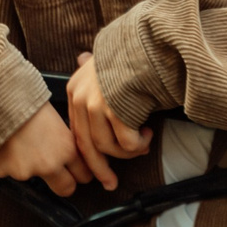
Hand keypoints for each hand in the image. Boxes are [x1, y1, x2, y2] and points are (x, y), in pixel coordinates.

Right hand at [0, 105, 92, 197]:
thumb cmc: (24, 99)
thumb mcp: (54, 118)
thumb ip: (62, 140)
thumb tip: (66, 150)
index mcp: (66, 149)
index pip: (84, 175)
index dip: (80, 172)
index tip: (76, 170)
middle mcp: (49, 164)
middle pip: (66, 189)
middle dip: (62, 182)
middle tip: (55, 170)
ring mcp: (25, 172)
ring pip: (32, 177)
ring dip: (27, 166)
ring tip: (18, 142)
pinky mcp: (3, 172)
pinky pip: (6, 171)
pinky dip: (5, 162)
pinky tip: (3, 143)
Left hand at [66, 54, 151, 191]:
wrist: (150, 43)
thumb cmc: (133, 54)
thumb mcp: (105, 61)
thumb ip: (93, 69)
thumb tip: (82, 58)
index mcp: (76, 89)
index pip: (76, 130)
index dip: (87, 152)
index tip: (96, 168)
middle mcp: (80, 98)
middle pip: (86, 145)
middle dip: (100, 168)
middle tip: (110, 184)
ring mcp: (96, 105)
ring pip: (108, 148)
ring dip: (129, 152)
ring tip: (143, 142)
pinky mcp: (115, 111)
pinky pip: (127, 144)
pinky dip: (139, 145)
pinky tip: (147, 134)